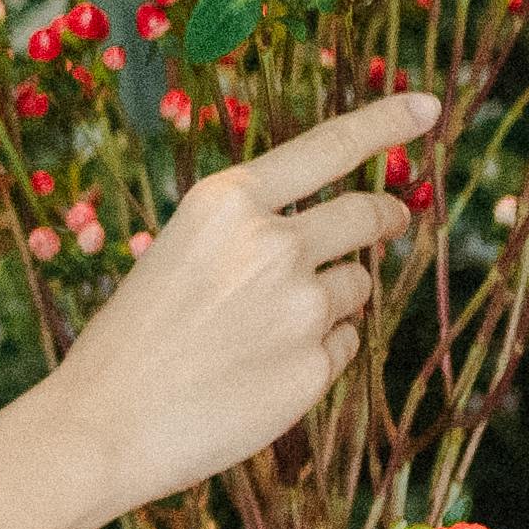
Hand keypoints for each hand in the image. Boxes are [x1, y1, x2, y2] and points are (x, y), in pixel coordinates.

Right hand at [40, 94, 432, 512]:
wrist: (102, 424)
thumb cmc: (133, 338)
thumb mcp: (180, 251)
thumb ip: (249, 232)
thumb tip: (330, 233)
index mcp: (228, 202)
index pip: (328, 147)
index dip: (385, 121)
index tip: (426, 105)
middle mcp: (273, 244)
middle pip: (368, 213)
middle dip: (387, 215)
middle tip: (394, 218)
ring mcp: (300, 308)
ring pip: (357, 286)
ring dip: (333, 299)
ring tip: (267, 332)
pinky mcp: (314, 369)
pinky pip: (345, 345)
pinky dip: (319, 353)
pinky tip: (264, 372)